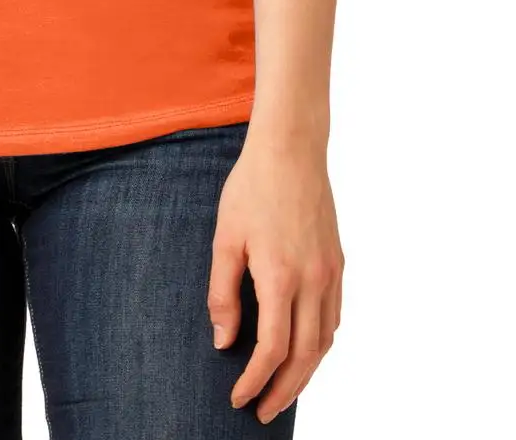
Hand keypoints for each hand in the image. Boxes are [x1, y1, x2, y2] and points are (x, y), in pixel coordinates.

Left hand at [207, 129, 343, 423]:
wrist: (291, 148)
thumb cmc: (251, 188)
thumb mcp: (225, 238)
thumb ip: (223, 293)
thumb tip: (223, 341)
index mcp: (280, 277)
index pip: (272, 349)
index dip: (255, 380)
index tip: (238, 398)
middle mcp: (312, 281)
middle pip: (304, 356)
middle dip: (283, 391)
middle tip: (262, 411)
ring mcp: (330, 273)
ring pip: (325, 341)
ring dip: (306, 373)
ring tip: (283, 390)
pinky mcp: (338, 262)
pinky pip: (334, 316)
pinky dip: (322, 343)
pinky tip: (306, 349)